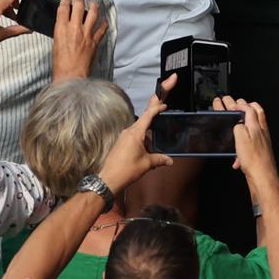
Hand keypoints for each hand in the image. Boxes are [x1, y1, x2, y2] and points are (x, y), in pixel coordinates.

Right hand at [51, 0, 107, 81]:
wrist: (70, 75)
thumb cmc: (60, 63)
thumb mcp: (56, 43)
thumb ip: (61, 31)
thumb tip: (65, 24)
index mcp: (61, 29)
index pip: (63, 8)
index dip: (65, 1)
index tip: (67, 0)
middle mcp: (74, 28)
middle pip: (79, 6)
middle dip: (79, 0)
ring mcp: (86, 34)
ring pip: (93, 13)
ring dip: (94, 6)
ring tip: (94, 4)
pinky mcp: (95, 41)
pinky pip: (102, 28)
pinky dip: (104, 23)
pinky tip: (104, 20)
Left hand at [97, 74, 176, 193]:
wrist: (108, 179)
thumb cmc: (127, 170)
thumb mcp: (147, 164)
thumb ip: (159, 159)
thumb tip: (170, 160)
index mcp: (136, 132)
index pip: (149, 113)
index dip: (158, 106)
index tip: (166, 103)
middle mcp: (129, 130)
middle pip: (144, 115)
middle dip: (154, 107)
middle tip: (163, 99)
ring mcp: (124, 136)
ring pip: (140, 126)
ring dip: (149, 126)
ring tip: (158, 126)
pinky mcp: (122, 142)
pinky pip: (135, 134)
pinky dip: (143, 134)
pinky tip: (148, 142)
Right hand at [214, 96, 278, 191]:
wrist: (263, 176)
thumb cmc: (254, 159)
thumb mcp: (241, 138)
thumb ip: (239, 127)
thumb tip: (237, 124)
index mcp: (256, 126)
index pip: (251, 108)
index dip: (241, 105)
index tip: (233, 104)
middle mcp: (262, 132)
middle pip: (258, 114)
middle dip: (249, 107)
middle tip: (241, 105)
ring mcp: (263, 141)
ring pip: (257, 127)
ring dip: (248, 123)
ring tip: (241, 123)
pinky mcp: (261, 151)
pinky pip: (253, 143)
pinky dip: (245, 145)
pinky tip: (237, 158)